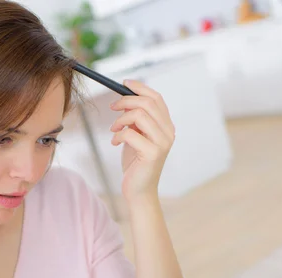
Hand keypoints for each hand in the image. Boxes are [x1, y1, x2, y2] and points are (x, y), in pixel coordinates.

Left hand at [109, 79, 174, 201]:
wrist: (139, 190)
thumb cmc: (136, 163)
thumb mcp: (136, 136)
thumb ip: (135, 120)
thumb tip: (125, 101)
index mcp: (166, 126)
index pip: (156, 98)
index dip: (140, 87)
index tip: (124, 83)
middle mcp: (168, 132)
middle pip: (147, 103)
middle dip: (126, 101)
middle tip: (113, 108)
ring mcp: (162, 143)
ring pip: (139, 115)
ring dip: (120, 120)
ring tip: (114, 130)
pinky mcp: (152, 153)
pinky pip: (130, 133)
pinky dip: (118, 134)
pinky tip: (115, 143)